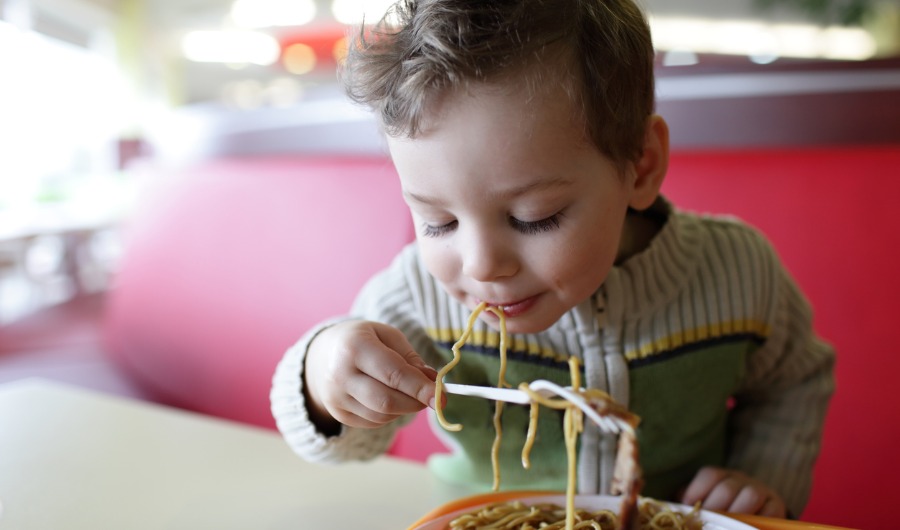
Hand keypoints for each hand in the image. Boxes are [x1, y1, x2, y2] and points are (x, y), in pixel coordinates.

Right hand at [303, 320, 437, 432]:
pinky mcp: (338, 414)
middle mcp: (340, 375)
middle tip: (433, 397)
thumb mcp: (388, 337)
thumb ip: (411, 359)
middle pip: (387, 401)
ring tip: (408, 392)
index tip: (442, 397)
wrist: (324, 353)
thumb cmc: (364, 340)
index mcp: (354, 347)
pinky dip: (390, 414)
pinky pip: (374, 422)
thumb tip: (432, 381)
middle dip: (416, 402)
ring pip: (382, 415)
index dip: (420, 388)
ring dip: (404, 408)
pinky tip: (390, 397)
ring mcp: (336, 398)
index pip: (393, 374)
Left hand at [680, 466, 786, 517]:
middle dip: (716, 508)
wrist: (756, 513)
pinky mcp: (776, 505)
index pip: (710, 475)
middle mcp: (740, 480)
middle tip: (709, 522)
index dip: (698, 490)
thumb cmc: (723, 510)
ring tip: (728, 526)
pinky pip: (771, 510)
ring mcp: (760, 490)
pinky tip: (749, 528)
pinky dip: (760, 520)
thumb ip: (693, 503)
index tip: (690, 506)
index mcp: (721, 476)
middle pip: (727, 487)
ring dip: (738, 513)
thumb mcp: (706, 503)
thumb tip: (677, 508)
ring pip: (750, 495)